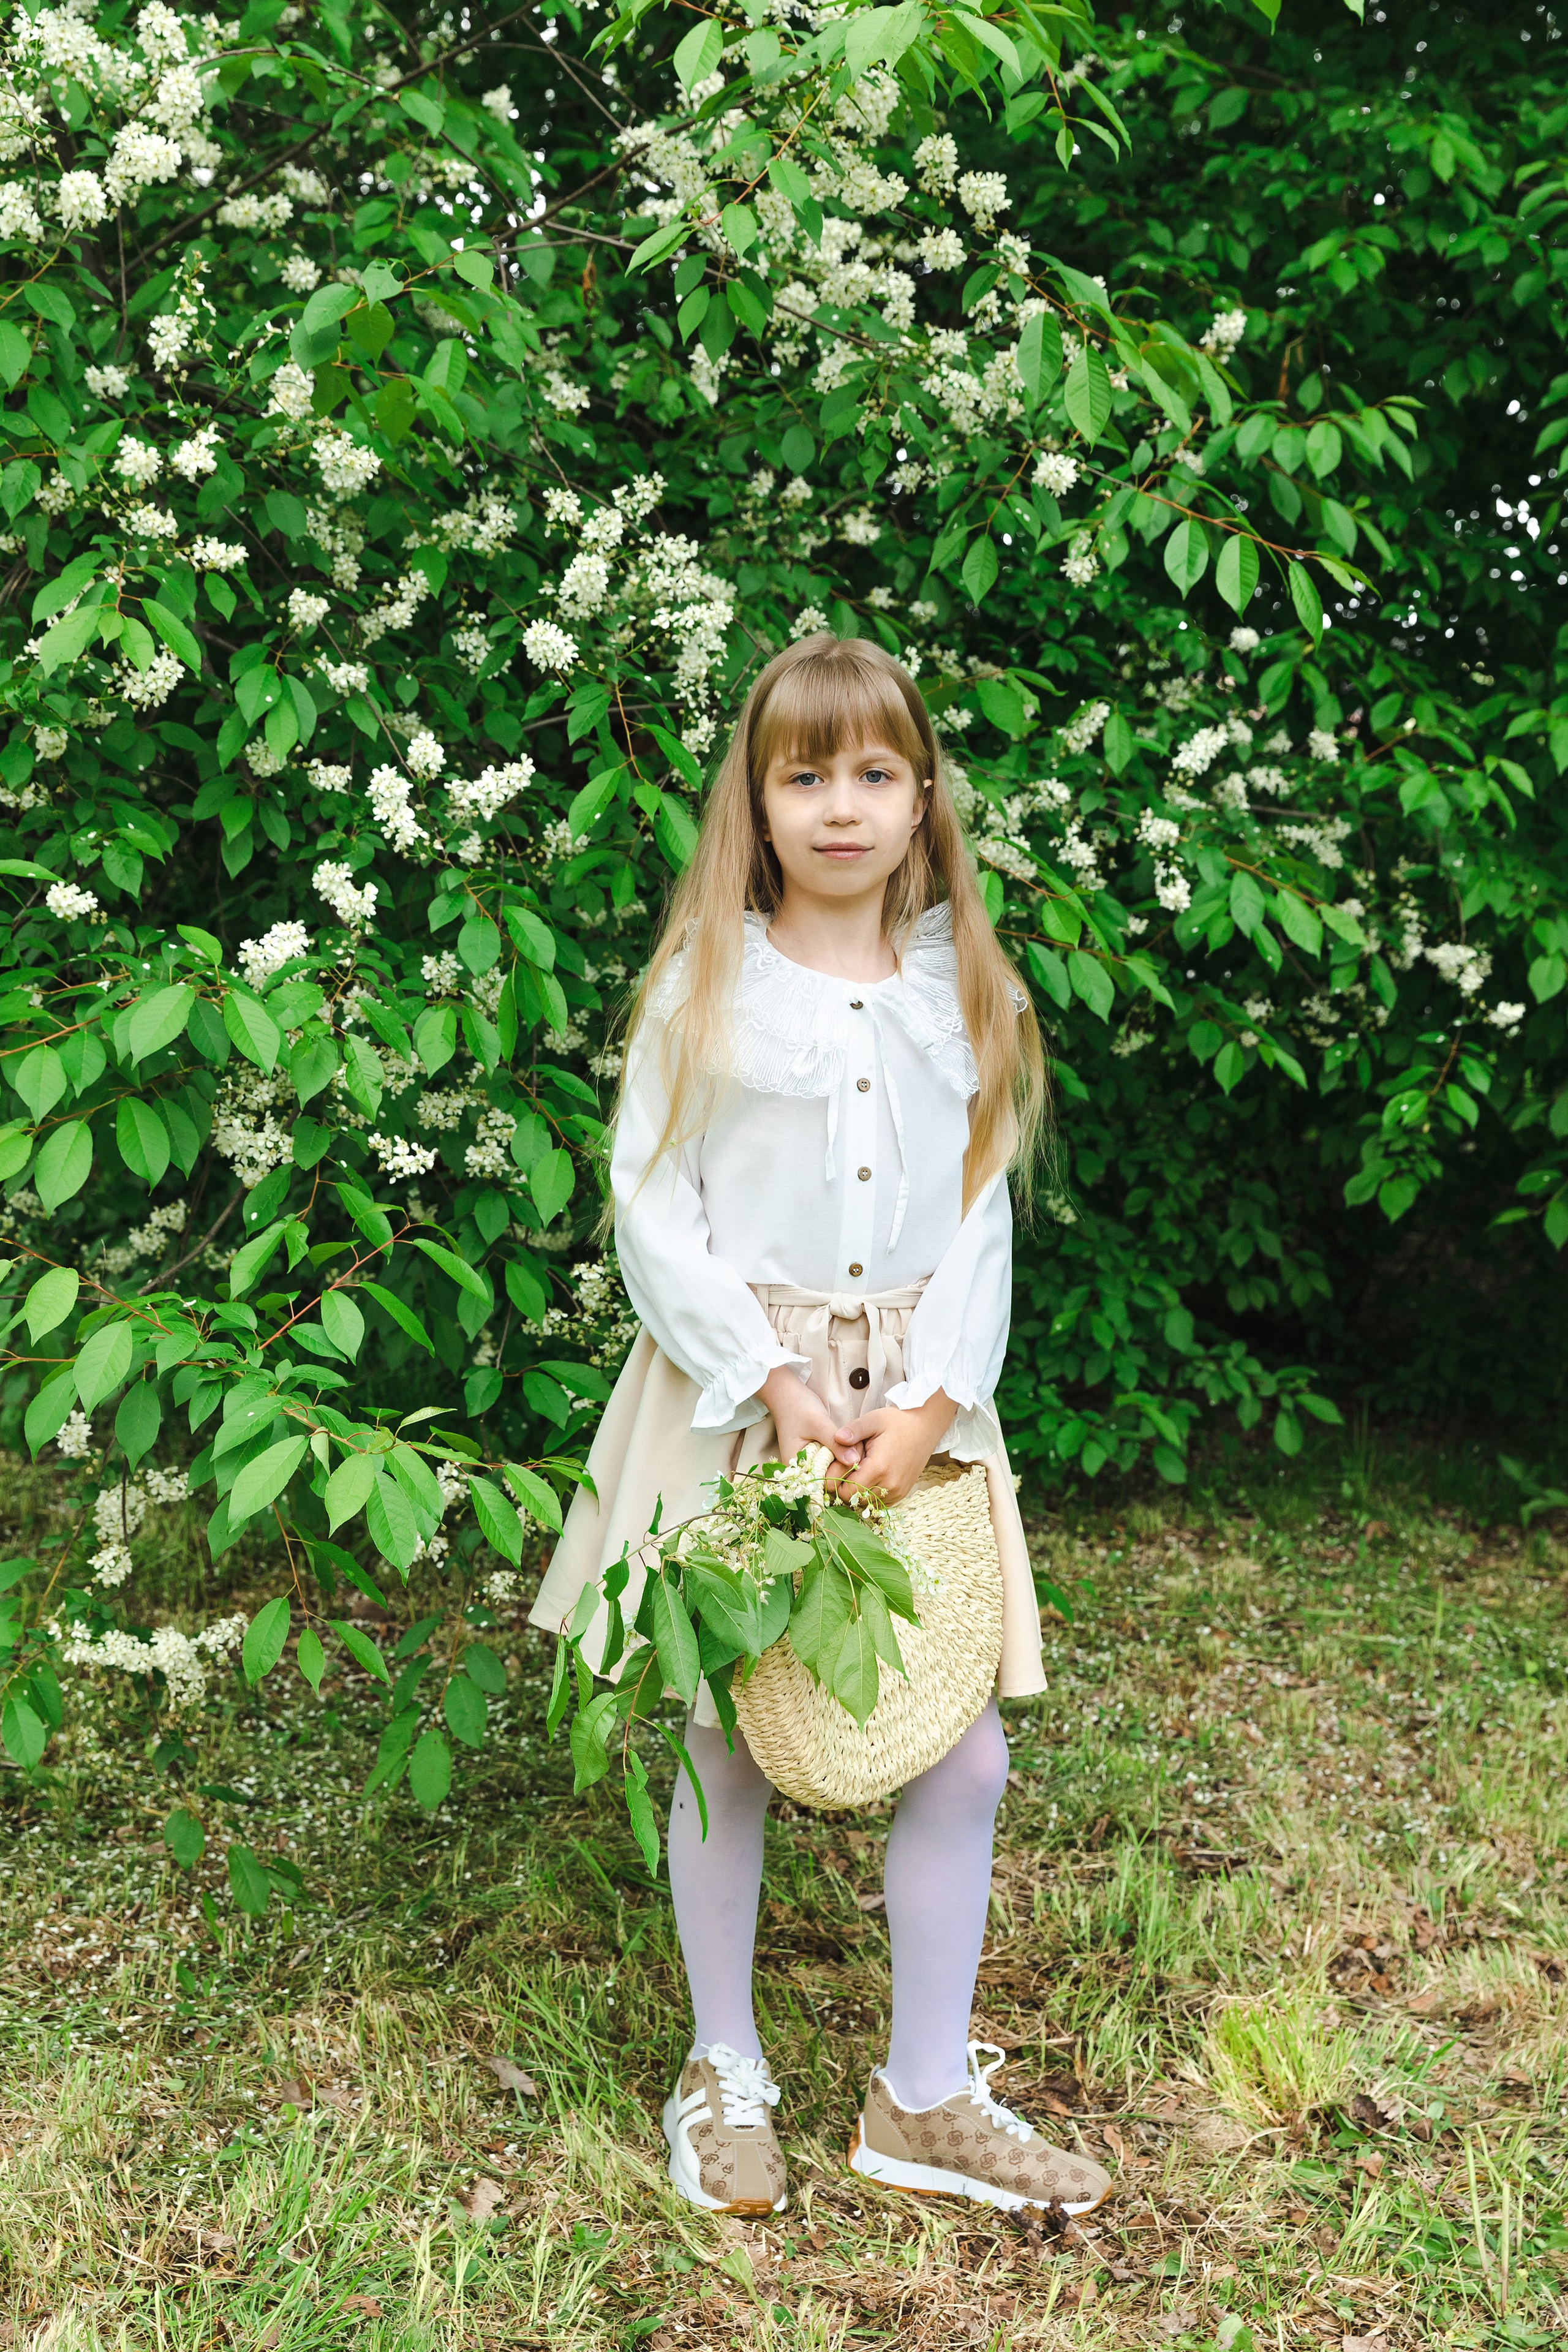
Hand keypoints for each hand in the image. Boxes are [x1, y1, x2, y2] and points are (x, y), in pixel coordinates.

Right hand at [757, 1365, 861, 1474]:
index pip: (820, 1482)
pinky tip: (851, 1444)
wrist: (789, 1394)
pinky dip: (842, 1453)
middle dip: (844, 1466)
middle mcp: (802, 1468)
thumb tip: (853, 1461)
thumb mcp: (818, 1424)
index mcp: (796, 1466)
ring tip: (855, 1444)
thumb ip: (835, 1443)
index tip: (854, 1461)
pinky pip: (832, 1459)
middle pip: (828, 1477)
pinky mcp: (817, 1454)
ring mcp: (810, 1461)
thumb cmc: (798, 1407)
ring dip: (845, 1458)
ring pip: (833, 1468)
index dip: (838, 1475)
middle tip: (858, 1450)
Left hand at [830, 1390, 953, 1505]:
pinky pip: (879, 1501)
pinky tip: (871, 1475)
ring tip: (861, 1469)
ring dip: (858, 1490)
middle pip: (855, 1499)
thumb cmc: (897, 1422)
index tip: (837, 1466)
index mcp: (879, 1468)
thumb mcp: (873, 1420)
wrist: (925, 1429)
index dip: (836, 1481)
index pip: (847, 1491)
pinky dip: (870, 1492)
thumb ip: (853, 1430)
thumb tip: (836, 1438)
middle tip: (847, 1466)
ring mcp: (898, 1491)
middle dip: (846, 1485)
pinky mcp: (902, 1494)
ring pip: (866, 1502)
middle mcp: (890, 1485)